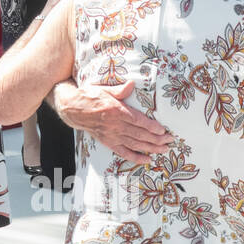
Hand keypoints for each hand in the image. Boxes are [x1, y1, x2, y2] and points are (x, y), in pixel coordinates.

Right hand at [52, 80, 168, 164]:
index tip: (164, 130)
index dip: (153, 127)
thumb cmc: (89, 97)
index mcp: (117, 111)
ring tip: (164, 150)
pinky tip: (148, 160)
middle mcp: (116, 125)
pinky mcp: (108, 142)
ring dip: (151, 148)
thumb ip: (120, 90)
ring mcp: (112, 135)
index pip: (139, 121)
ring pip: (135, 144)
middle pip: (141, 134)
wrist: (73, 109)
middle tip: (170, 140)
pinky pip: (124, 152)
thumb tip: (132, 84)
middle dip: (157, 139)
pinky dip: (136, 157)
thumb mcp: (104, 89)